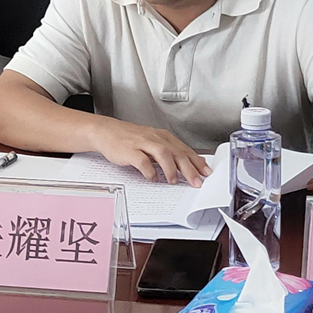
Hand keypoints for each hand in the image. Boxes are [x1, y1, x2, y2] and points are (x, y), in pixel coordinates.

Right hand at [90, 118, 211, 187]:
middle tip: (197, 182)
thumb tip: (185, 166)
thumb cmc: (130, 138)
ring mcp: (142, 143)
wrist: (106, 131)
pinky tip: (152, 178)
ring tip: (174, 181)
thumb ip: (167, 152)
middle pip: (176, 152)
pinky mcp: (129, 150)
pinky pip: (142, 161)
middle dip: (189, 168)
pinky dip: (149, 171)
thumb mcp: (151, 141)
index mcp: (162, 136)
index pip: (184, 149)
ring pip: (162, 153)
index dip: (197, 161)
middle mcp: (154, 138)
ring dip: (170, 168)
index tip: (206, 172)